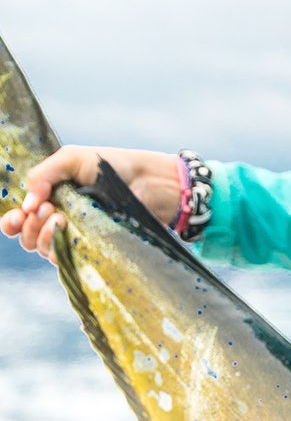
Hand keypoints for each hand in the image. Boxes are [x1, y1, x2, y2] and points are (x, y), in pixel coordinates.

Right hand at [0, 146, 181, 262]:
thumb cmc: (111, 166)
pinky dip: (59, 247)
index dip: (11, 223)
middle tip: (47, 209)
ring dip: (43, 236)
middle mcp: (59, 222)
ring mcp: (76, 239)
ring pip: (44, 251)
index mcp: (50, 200)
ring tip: (59, 218)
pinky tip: (67, 230)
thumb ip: (43, 176)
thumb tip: (27, 205)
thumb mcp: (71, 160)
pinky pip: (67, 260)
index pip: (21, 220)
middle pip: (28, 239)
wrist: (147, 182)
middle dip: (29, 227)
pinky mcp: (93, 252)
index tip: (15, 219)